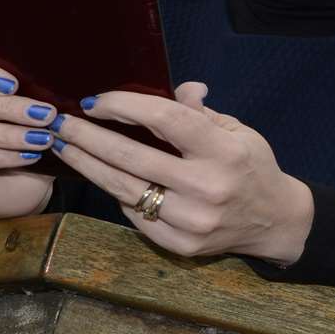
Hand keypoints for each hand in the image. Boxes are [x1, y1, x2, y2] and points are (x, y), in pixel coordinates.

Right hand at [0, 18, 58, 219]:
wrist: (8, 190)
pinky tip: (25, 156)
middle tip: (43, 113)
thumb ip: (2, 75)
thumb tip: (16, 39)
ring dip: (4, 133)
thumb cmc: (8, 140)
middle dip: (3, 106)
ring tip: (40, 137)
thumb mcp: (9, 105)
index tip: (13, 83)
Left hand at [50, 84, 313, 264]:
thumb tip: (176, 88)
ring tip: (65, 147)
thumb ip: (199, 111)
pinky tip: (98, 176)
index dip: (124, 107)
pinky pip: (136, 216)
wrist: (274, 221)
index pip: (165, 121)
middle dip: (89, 137)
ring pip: (125, 189)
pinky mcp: (181, 245)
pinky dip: (116, 194)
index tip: (94, 101)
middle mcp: (207, 187)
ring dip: (89, 166)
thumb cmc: (251, 166)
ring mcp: (192, 221)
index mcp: (223, 151)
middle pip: (132, 158)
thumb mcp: (236, 130)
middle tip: (60, 123)